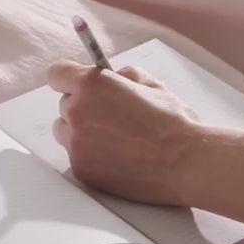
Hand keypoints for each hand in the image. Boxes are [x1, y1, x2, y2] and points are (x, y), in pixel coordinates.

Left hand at [47, 59, 201, 205]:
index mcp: (91, 85)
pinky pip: (76, 157)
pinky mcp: (81, 169)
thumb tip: (115, 76)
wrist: (186, 162)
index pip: (57, 74)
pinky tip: (118, 157)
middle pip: (64, 104)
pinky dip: (91, 156)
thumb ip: (125, 76)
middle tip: (110, 115)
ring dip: (81, 132)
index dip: (69, 78)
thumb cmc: (174, 123)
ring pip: (65, 132)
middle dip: (82, 106)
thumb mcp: (152, 84)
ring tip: (113, 138)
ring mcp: (76, 143)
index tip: (78, 84)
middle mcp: (77, 112)